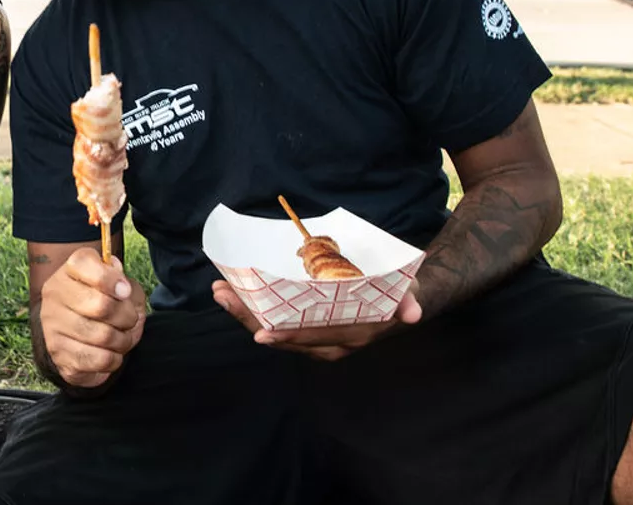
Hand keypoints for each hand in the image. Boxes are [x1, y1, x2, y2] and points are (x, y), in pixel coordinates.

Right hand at [40, 248, 145, 388]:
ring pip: (103, 337)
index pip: (84, 265)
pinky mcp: (59, 355)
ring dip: (124, 341)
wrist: (73, 327)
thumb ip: (123, 280)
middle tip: (130, 319)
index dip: (112, 279)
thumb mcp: (117, 281)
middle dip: (127, 316)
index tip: (125, 291)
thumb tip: (123, 289)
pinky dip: (115, 359)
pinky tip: (111, 352)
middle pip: (101, 306)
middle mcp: (55, 295)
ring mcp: (52, 326)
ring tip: (123, 337)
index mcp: (69, 270)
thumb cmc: (102, 299)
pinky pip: (100, 361)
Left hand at [211, 279, 421, 360]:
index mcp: (347, 338)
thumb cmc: (395, 293)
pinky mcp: (300, 324)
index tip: (262, 335)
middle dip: (250, 318)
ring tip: (219, 291)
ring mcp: (309, 334)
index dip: (288, 338)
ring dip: (243, 311)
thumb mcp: (405, 295)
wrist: (393, 297)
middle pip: (281, 335)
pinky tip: (230, 291)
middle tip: (223, 296)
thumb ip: (408, 302)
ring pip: (270, 328)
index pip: (312, 341)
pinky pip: (271, 319)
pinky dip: (250, 306)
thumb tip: (413, 314)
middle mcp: (324, 342)